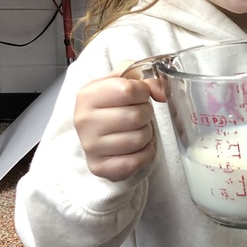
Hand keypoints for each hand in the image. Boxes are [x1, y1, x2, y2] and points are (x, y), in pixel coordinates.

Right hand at [74, 62, 165, 181]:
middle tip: (139, 115)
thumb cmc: (112, 105)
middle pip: (136, 116)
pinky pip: (136, 161)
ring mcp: (90, 146)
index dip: (142, 92)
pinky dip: (144, 153)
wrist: (98, 134)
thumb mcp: (124, 83)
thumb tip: (162, 92)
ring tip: (136, 130)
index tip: (139, 96)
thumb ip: (146, 80)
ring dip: (146, 134)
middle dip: (146, 114)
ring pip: (138, 139)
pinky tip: (136, 147)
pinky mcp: (99, 167)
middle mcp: (84, 120)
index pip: (128, 90)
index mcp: (87, 95)